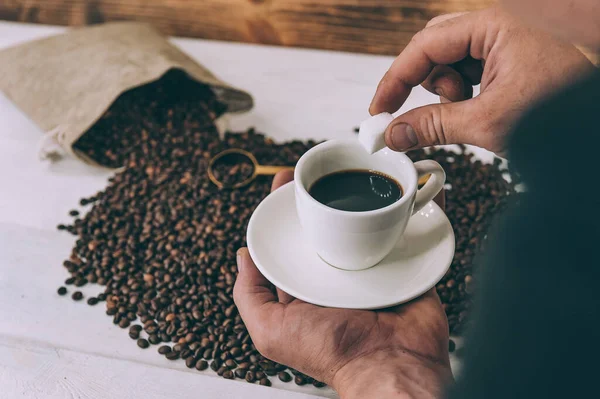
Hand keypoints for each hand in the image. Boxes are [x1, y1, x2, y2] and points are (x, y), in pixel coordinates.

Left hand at [234, 171, 452, 398]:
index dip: (285, 210)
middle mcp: (338, 274)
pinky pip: (407, 231)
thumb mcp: (272, 330)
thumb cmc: (334, 352)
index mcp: (307, 285)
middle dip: (323, 195)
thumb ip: (249, 296)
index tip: (285, 182)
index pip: (292, 239)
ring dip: (366, 196)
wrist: (392, 365)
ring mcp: (372, 267)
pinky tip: (406, 185)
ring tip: (361, 166)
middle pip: (328, 224)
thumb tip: (242, 256)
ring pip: (367, 223)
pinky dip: (408, 209)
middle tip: (320, 170)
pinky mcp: (404, 263)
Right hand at [370, 6, 593, 155]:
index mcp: (494, 26)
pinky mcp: (508, 58)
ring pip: (450, 61)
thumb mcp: (489, 121)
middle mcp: (497, 26)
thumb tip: (395, 134)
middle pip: (434, 47)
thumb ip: (434, 126)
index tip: (379, 109)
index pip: (425, 45)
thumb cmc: (564, 109)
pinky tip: (479, 108)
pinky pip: (469, 70)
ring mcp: (503, 41)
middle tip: (410, 113)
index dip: (395, 79)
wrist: (596, 123)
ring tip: (468, 111)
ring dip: (447, 90)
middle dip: (423, 82)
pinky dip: (464, 93)